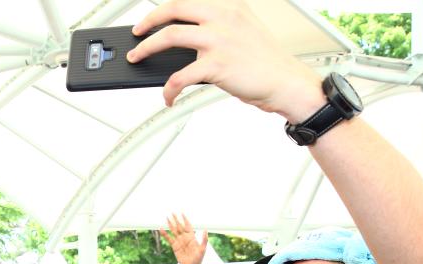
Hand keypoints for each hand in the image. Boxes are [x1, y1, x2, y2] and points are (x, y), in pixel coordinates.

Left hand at [127, 0, 323, 118]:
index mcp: (228, 7)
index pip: (189, 1)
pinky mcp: (216, 66)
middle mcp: (222, 18)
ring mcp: (218, 41)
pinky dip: (168, 88)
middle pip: (174, 9)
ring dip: (146, 48)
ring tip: (137, 57)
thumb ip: (218, 26)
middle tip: (137, 32)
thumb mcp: (244, 30)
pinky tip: (168, 96)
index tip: (153, 16)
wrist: (286, 82)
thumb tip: (185, 38)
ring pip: (169, 36)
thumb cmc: (265, 62)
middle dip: (148, 21)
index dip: (165, 8)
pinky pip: (180, 76)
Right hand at [160, 213, 206, 263]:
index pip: (187, 226)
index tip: (182, 213)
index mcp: (191, 237)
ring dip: (170, 224)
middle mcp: (185, 238)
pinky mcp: (174, 247)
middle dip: (176, 219)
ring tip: (167, 218)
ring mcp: (179, 242)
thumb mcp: (202, 249)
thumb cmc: (199, 258)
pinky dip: (165, 234)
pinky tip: (161, 229)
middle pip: (179, 226)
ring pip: (174, 231)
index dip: (185, 219)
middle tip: (172, 212)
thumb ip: (204, 240)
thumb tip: (205, 230)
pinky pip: (169, 239)